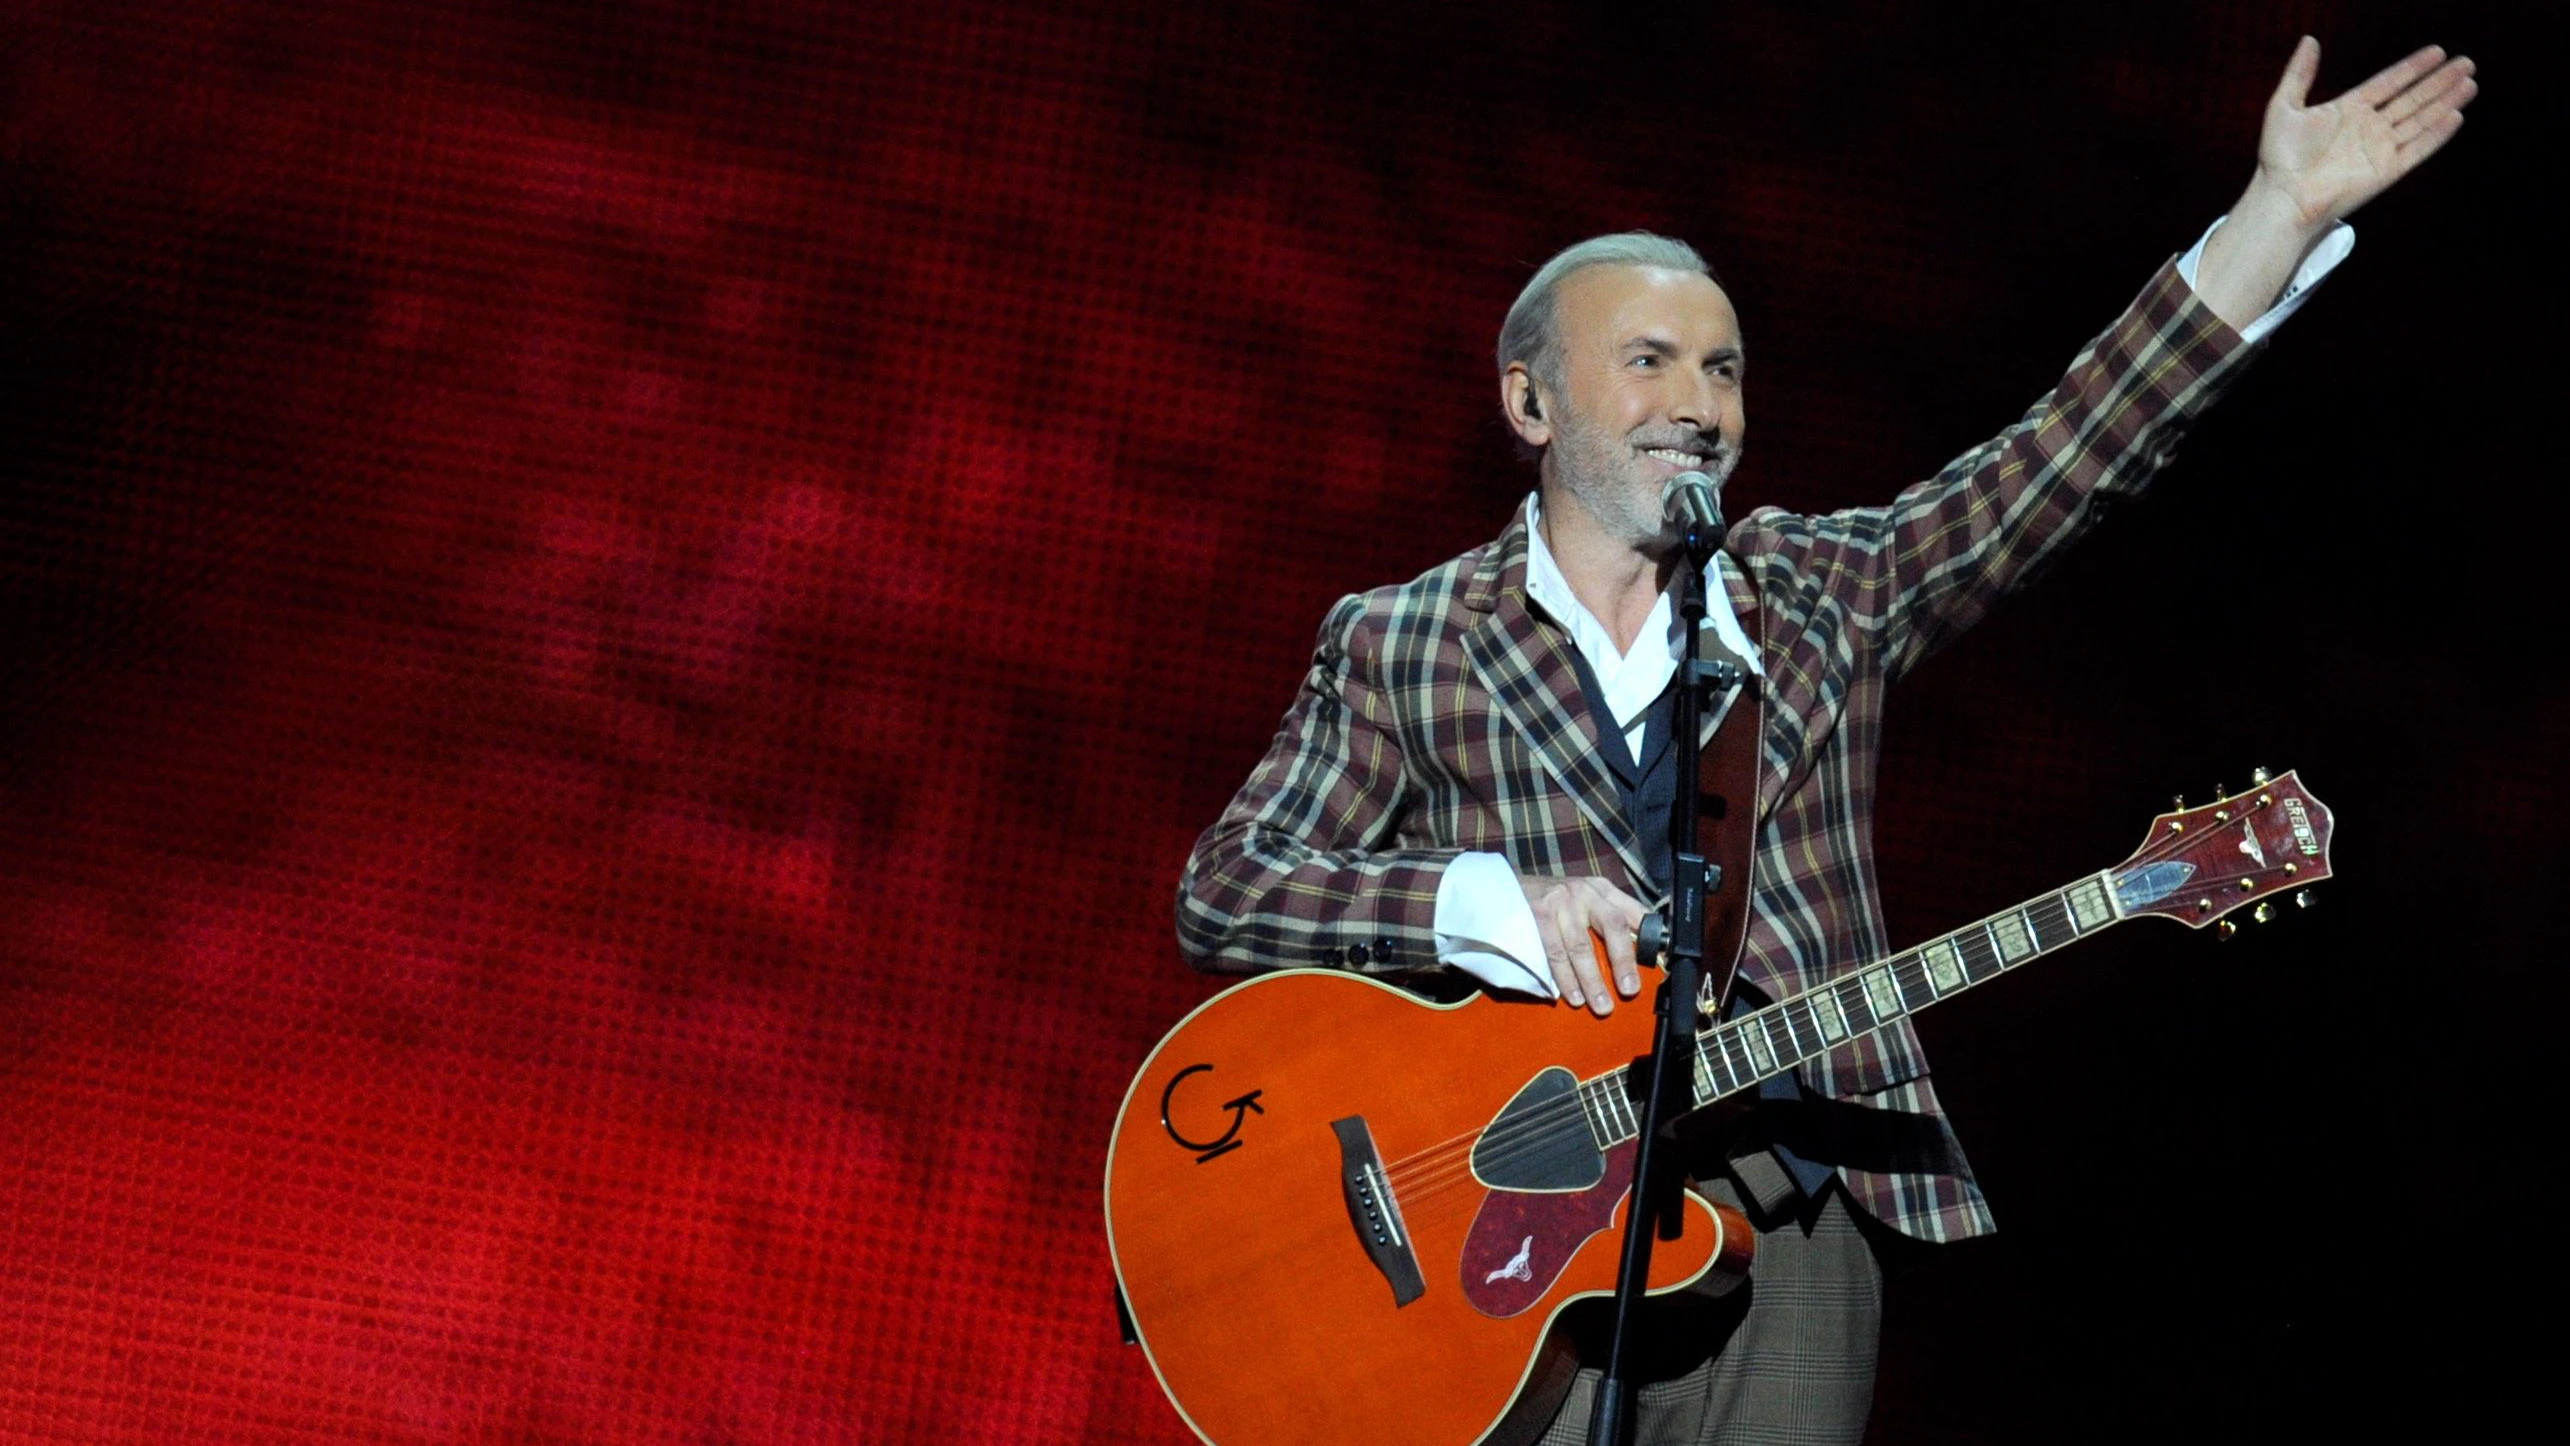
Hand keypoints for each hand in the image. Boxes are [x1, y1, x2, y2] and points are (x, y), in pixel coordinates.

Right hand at [1520, 875, 1645, 1015]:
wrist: (1504, 887)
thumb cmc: (1552, 900)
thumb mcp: (1585, 898)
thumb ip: (1611, 916)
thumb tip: (1644, 949)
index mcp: (1601, 889)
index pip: (1632, 912)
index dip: (1646, 936)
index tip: (1656, 962)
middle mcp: (1584, 892)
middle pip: (1612, 927)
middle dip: (1622, 962)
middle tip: (1629, 990)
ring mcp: (1560, 902)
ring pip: (1580, 947)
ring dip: (1591, 980)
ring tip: (1601, 1005)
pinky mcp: (1538, 914)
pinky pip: (1554, 952)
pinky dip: (1564, 978)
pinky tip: (1573, 996)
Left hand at [2194, 38, 2477, 329]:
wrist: (2284, 195)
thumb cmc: (2280, 156)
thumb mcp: (2284, 106)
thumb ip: (2299, 73)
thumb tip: (2309, 40)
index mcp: (2349, 110)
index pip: (2389, 83)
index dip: (2412, 67)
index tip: (2437, 51)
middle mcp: (2369, 127)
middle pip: (2412, 98)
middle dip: (2439, 81)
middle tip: (2466, 62)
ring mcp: (2380, 149)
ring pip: (2420, 119)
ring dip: (2445, 101)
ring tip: (2469, 82)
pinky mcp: (2387, 171)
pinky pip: (2417, 149)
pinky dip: (2436, 134)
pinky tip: (2455, 116)